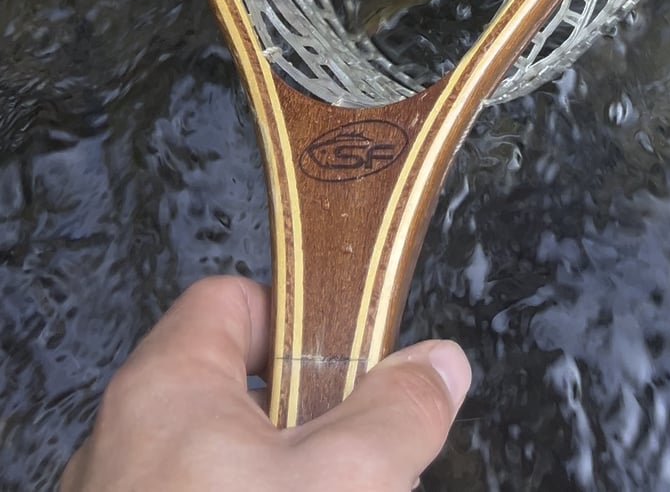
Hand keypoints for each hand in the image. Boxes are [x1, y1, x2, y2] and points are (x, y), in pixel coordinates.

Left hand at [60, 277, 470, 491]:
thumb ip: (398, 415)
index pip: (234, 302)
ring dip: (289, 485)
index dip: (304, 318)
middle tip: (361, 466)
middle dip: (312, 428)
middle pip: (236, 396)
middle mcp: (124, 445)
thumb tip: (437, 366)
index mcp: (165, 390)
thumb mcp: (346, 485)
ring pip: (224, 473)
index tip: (360, 355)